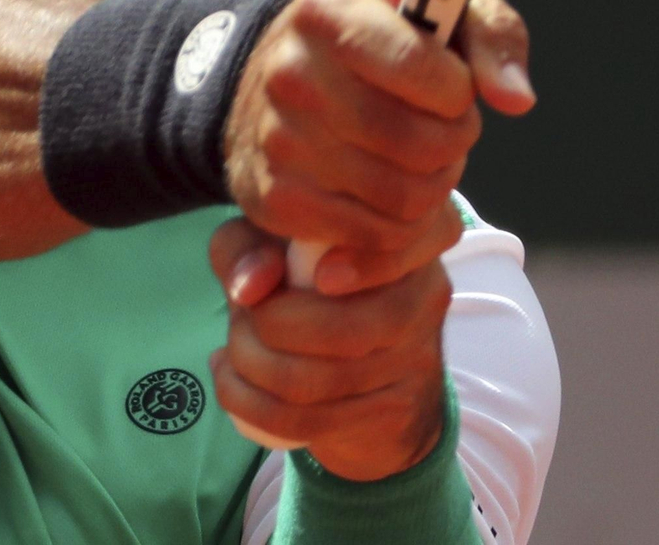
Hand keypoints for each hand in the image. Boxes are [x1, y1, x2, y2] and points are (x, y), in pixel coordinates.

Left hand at [209, 216, 452, 479]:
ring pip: (317, 382)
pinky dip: (251, 405)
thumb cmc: (307, 284)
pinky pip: (309, 420)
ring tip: (231, 352)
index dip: (337, 271)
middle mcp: (428, 293)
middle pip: (340, 330)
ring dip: (251, 369)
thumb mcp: (270, 247)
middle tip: (238, 321)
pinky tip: (232, 381)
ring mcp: (416, 358)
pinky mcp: (392, 410)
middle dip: (261, 330)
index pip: (383, 253)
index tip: (287, 285)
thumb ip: (247, 246)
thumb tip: (253, 286)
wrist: (365, 369)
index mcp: (407, 237)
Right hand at [222, 0, 534, 294]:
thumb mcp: (442, 15)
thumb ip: (495, 38)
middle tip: (445, 130)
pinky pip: (373, 238)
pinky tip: (394, 193)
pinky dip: (402, 227)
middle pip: (418, 144)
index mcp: (329, 11)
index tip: (453, 86)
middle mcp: (291, 73)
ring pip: (403, 199)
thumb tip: (518, 100)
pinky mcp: (274, 201)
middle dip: (454, 143)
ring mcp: (276, 141)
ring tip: (421, 159)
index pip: (419, 66)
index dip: (457, 90)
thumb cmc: (382, 43)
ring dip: (434, 187)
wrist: (281, 78)